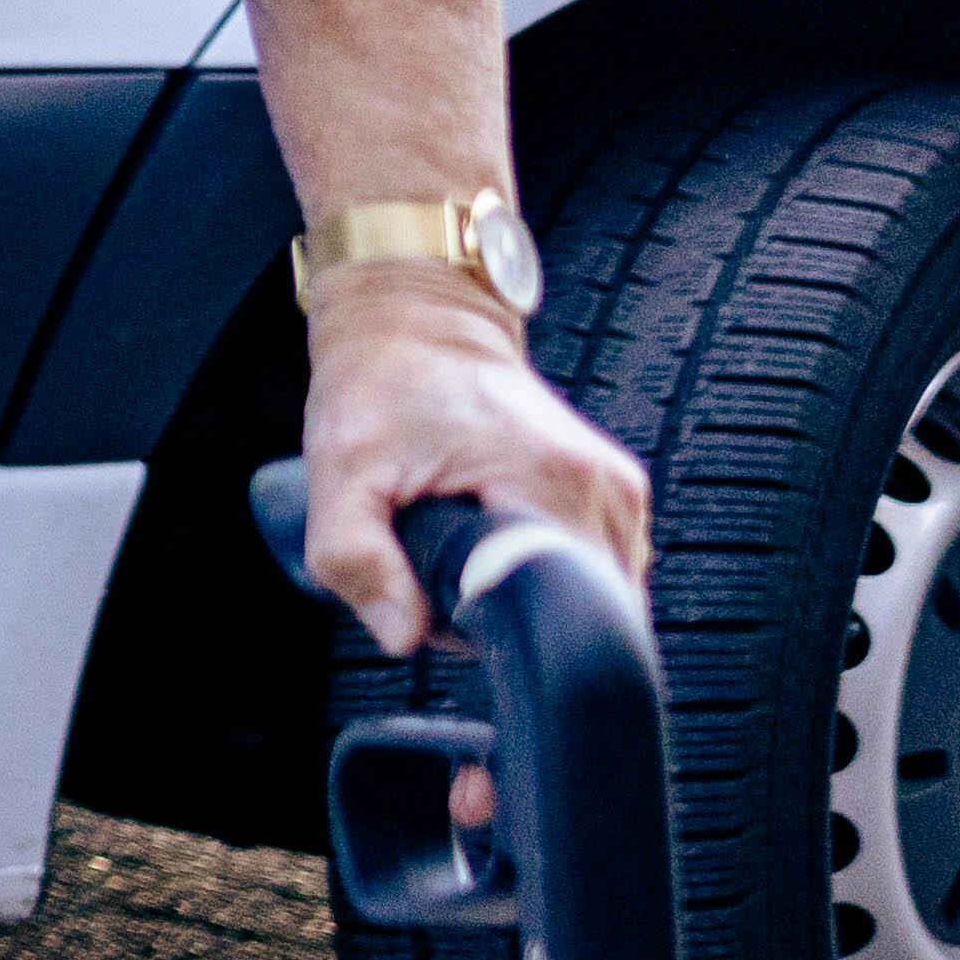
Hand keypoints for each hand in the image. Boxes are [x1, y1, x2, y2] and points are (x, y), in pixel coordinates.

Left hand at [295, 270, 647, 657]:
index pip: (554, 615)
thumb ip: (357, 560)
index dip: (486, 626)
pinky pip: (590, 570)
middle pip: (574, 614)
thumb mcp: (340, 471)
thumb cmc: (381, 385)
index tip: (436, 596)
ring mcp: (619, 495)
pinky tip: (491, 544)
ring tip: (460, 548)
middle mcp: (608, 492)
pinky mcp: (612, 495)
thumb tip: (406, 637)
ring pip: (587, 598)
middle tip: (435, 567)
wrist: (416, 322)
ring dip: (522, 596)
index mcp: (556, 484)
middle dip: (500, 613)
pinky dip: (542, 574)